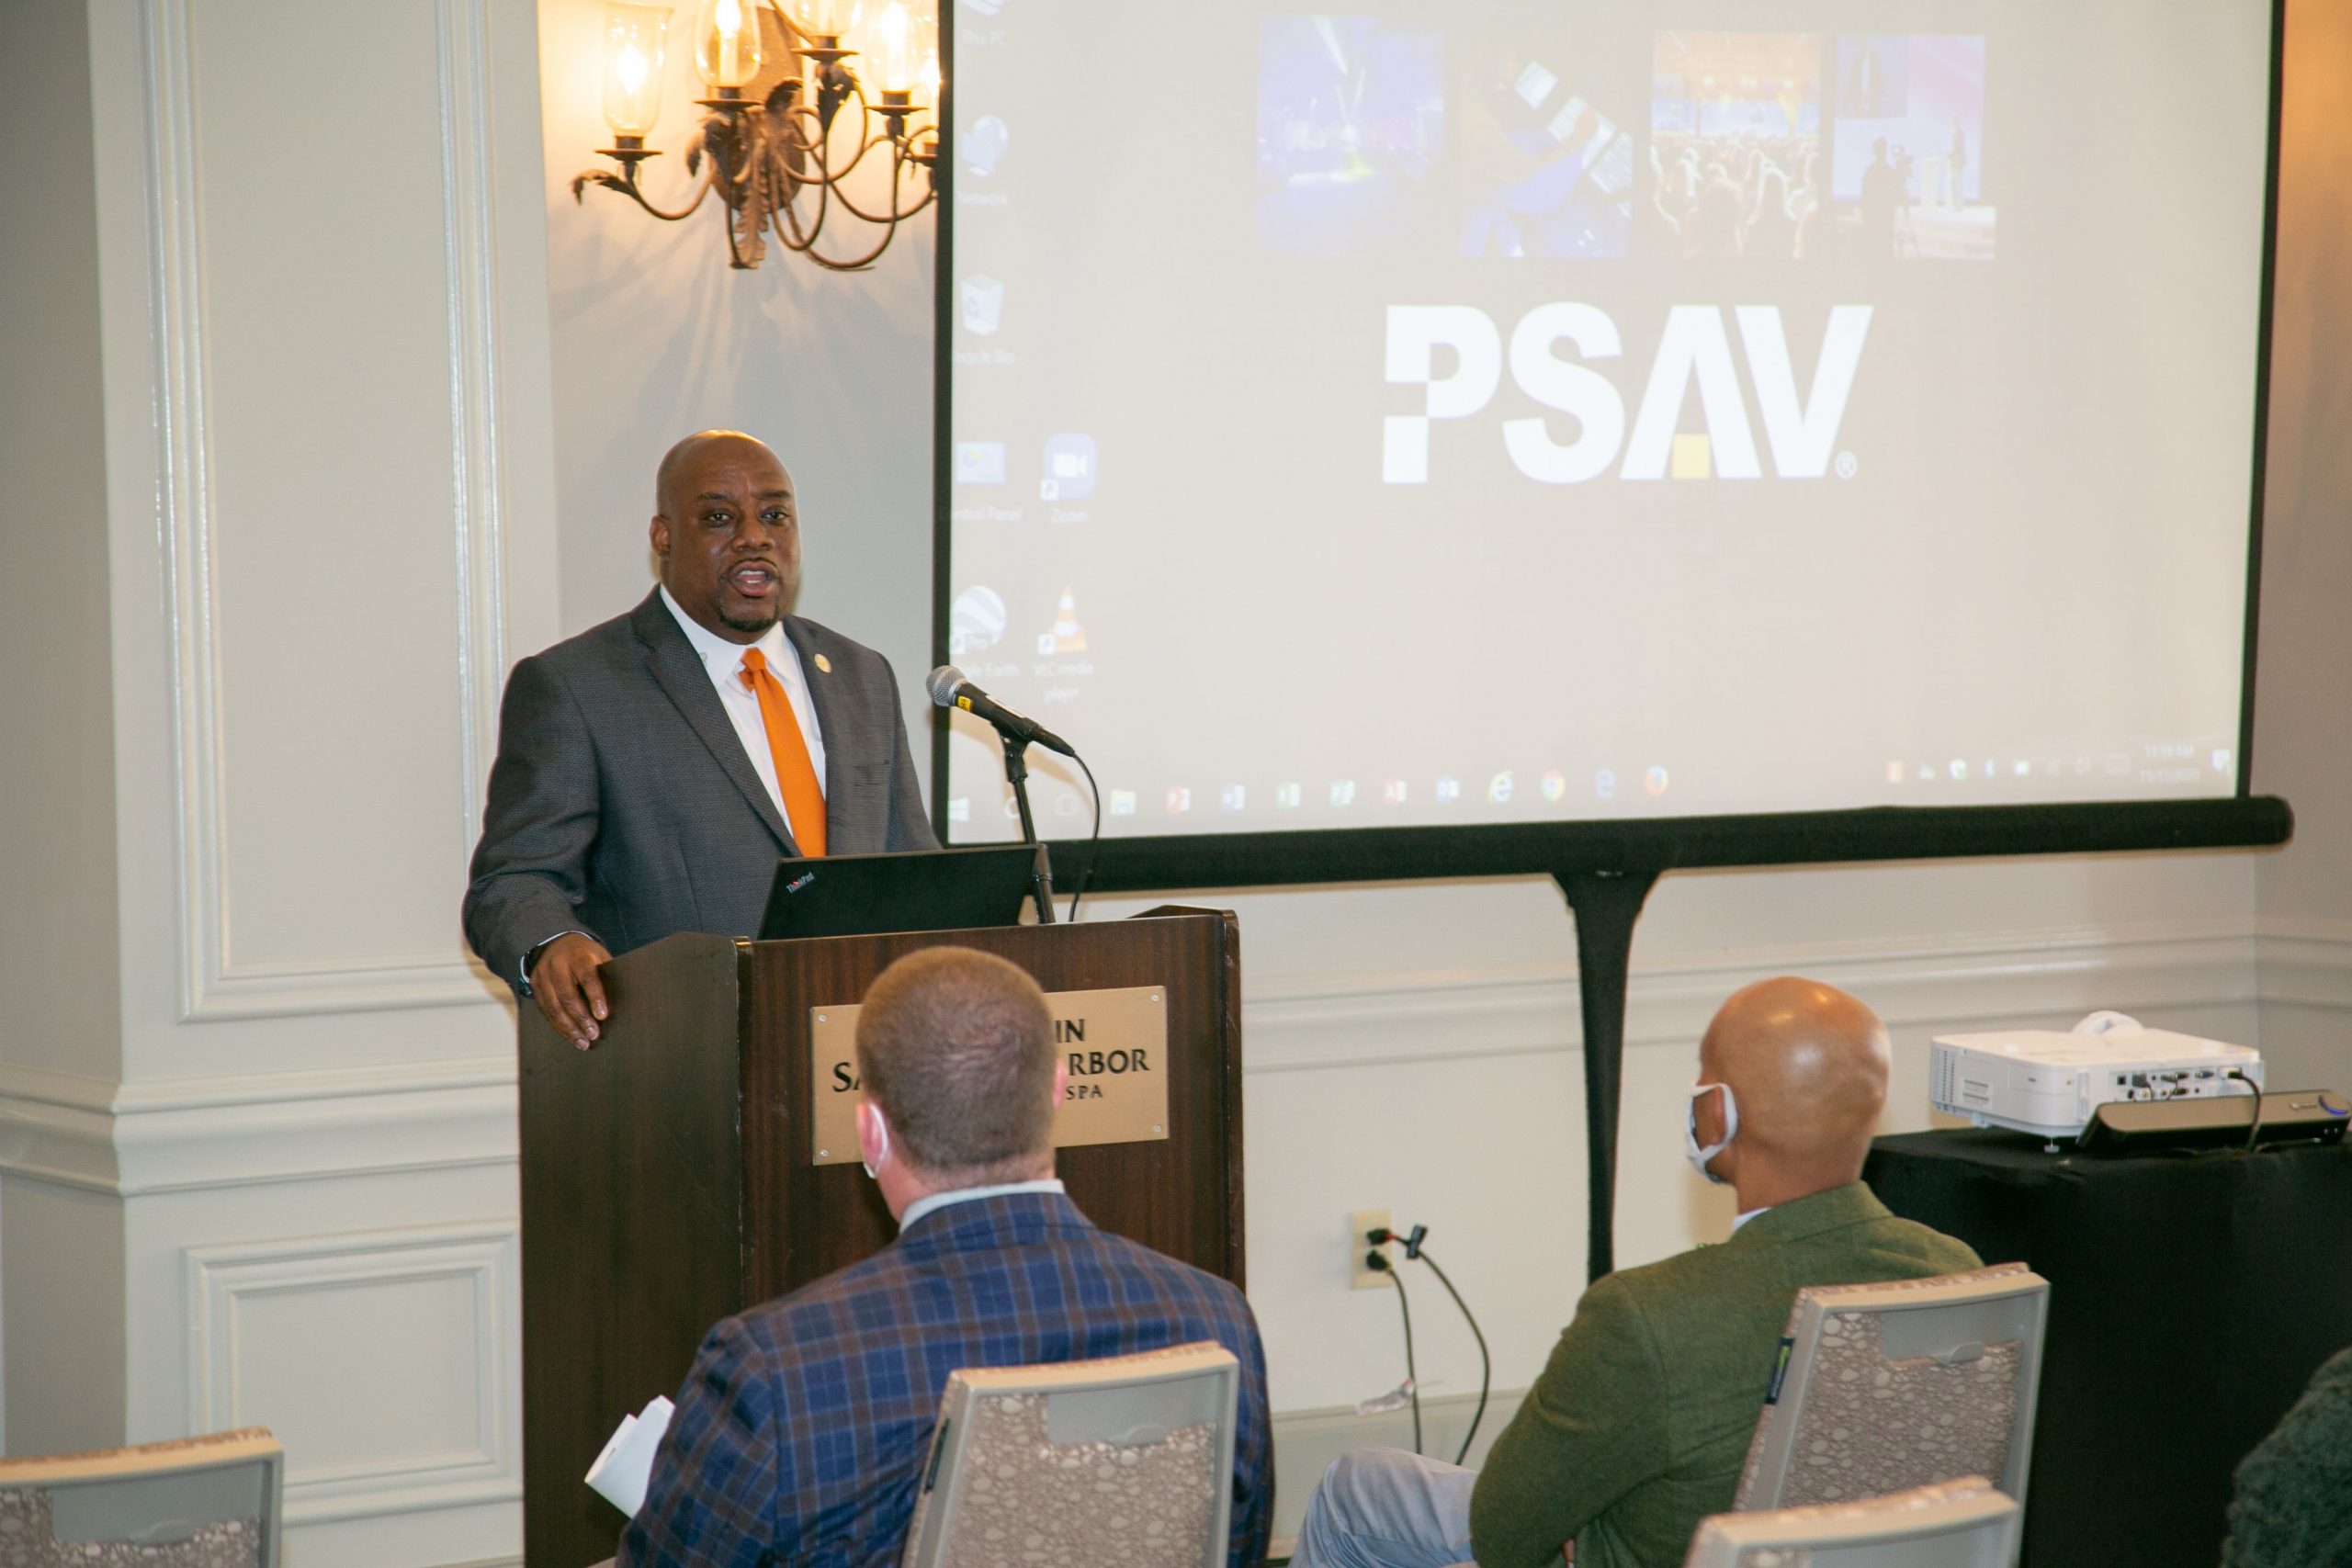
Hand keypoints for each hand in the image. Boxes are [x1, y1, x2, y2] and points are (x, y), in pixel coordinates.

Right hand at [531, 933, 612, 1049]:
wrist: (556, 942)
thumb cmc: (585, 954)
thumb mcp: (598, 957)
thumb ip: (606, 976)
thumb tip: (619, 1003)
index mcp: (577, 955)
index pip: (587, 977)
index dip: (595, 997)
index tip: (602, 1015)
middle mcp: (557, 965)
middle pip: (568, 995)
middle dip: (581, 1018)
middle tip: (593, 1034)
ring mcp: (543, 976)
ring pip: (554, 1007)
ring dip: (569, 1028)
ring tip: (583, 1042)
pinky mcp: (535, 987)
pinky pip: (545, 1011)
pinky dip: (558, 1026)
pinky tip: (570, 1036)